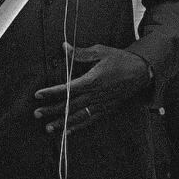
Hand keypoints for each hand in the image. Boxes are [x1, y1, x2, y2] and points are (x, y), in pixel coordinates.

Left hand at [33, 44, 151, 134]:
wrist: (141, 72)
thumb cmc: (120, 59)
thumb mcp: (100, 51)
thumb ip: (81, 53)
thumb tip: (64, 47)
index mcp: (92, 80)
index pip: (67, 88)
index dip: (52, 92)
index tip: (38, 95)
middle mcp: (95, 95)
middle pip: (70, 105)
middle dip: (52, 110)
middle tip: (37, 113)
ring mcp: (101, 104)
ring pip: (78, 116)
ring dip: (62, 122)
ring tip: (48, 128)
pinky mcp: (106, 109)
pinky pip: (89, 120)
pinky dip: (78, 126)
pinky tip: (67, 131)